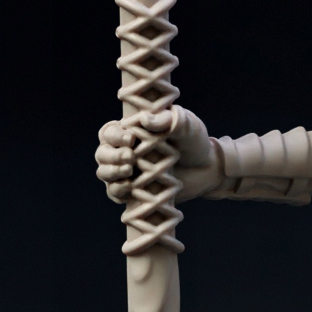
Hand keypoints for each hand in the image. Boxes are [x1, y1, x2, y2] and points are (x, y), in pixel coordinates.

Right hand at [95, 108, 218, 203]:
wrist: (209, 170)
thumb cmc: (195, 141)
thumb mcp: (186, 124)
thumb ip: (168, 119)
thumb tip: (145, 120)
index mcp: (133, 131)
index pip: (110, 132)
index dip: (115, 136)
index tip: (131, 140)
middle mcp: (126, 151)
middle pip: (102, 152)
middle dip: (112, 155)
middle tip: (130, 158)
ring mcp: (128, 172)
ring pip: (104, 172)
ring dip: (111, 172)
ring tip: (129, 172)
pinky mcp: (134, 191)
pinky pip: (114, 192)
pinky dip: (116, 191)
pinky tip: (128, 189)